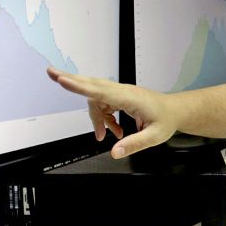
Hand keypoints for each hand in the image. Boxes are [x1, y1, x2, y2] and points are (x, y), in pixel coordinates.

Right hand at [46, 67, 177, 157]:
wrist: (175, 111)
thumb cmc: (166, 119)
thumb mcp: (154, 136)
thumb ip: (133, 144)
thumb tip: (114, 152)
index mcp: (129, 97)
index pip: (99, 91)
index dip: (79, 86)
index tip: (63, 80)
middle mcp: (122, 91)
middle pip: (91, 85)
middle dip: (71, 80)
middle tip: (51, 73)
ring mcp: (120, 93)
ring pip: (96, 100)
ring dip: (96, 118)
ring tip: (102, 135)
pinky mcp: (120, 97)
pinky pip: (103, 105)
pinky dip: (103, 119)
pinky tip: (114, 131)